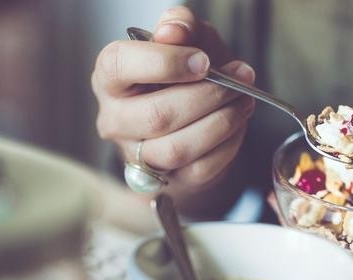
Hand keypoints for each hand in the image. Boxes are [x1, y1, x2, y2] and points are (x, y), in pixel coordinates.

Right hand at [91, 7, 254, 203]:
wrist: (192, 116)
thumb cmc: (183, 73)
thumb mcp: (186, 39)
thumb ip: (181, 26)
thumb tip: (173, 32)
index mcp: (110, 77)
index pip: (120, 66)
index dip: (166, 63)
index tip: (203, 60)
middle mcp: (114, 119)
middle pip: (158, 115)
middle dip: (208, 96)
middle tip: (238, 80)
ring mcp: (136, 154)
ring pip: (177, 148)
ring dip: (221, 122)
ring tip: (243, 100)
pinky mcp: (165, 179)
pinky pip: (200, 168)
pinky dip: (228, 144)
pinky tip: (238, 123)